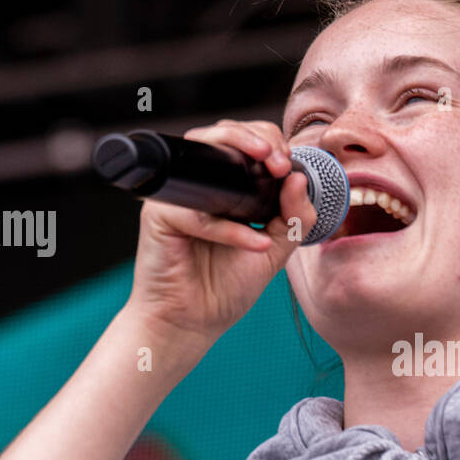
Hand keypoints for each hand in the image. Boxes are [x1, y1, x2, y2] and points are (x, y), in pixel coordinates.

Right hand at [128, 119, 316, 343]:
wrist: (191, 324)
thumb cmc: (225, 287)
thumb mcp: (274, 251)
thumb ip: (292, 218)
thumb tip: (301, 179)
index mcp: (226, 188)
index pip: (246, 144)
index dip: (271, 143)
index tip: (291, 163)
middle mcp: (199, 186)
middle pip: (223, 135)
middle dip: (259, 138)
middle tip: (282, 162)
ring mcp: (177, 196)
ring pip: (202, 151)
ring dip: (241, 151)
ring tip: (275, 172)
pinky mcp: (158, 216)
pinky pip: (197, 213)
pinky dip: (229, 229)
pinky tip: (254, 245)